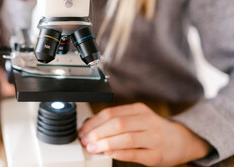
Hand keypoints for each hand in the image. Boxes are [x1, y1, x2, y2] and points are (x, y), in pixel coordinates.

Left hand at [78, 103, 211, 165]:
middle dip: (97, 133)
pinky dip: (119, 153)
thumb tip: (90, 125)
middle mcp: (147, 121)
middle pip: (117, 124)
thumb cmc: (153, 130)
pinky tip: (108, 153)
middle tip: (86, 140)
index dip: (93, 122)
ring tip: (93, 148)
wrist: (182, 141)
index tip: (83, 130)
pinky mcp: (156, 155)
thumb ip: (116, 120)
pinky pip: (135, 153)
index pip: (111, 113)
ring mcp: (153, 138)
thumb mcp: (137, 118)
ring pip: (126, 138)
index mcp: (139, 110)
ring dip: (105, 144)